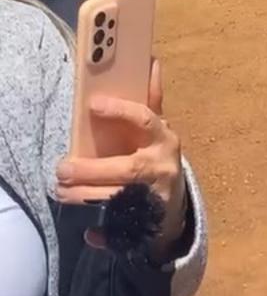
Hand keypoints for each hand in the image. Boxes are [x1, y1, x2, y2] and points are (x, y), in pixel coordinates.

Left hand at [56, 60, 187, 257]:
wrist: (176, 206)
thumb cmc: (158, 157)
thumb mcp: (158, 129)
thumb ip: (152, 100)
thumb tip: (151, 60)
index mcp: (164, 138)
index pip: (145, 120)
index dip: (121, 111)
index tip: (93, 104)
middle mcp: (161, 167)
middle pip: (127, 169)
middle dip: (92, 170)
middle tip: (62, 168)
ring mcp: (156, 196)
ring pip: (119, 198)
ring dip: (87, 196)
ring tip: (62, 191)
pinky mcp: (147, 222)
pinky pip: (123, 230)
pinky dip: (106, 235)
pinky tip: (90, 234)